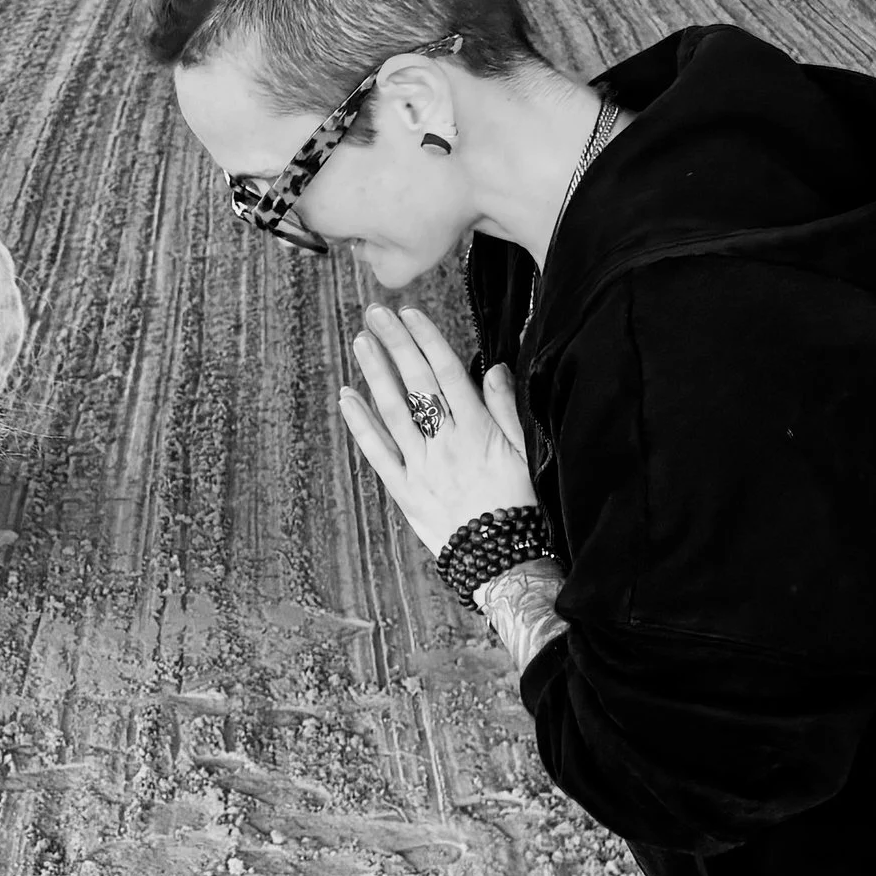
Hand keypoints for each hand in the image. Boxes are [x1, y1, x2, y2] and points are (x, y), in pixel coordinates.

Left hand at [338, 306, 538, 552]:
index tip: (410, 313)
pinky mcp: (405, 491)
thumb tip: (495, 366)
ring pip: (393, 412)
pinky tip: (346, 397)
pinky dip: (360, 424)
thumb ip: (507, 409)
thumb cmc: (522, 504)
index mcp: (478, 431)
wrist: (504, 562)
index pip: (447, 374)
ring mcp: (421, 467)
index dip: (426, 340)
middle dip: (395, 344)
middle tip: (375, 313)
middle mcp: (445, 444)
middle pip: (416, 384)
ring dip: (374, 374)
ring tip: (360, 341)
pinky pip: (378, 453)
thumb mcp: (528, 453)